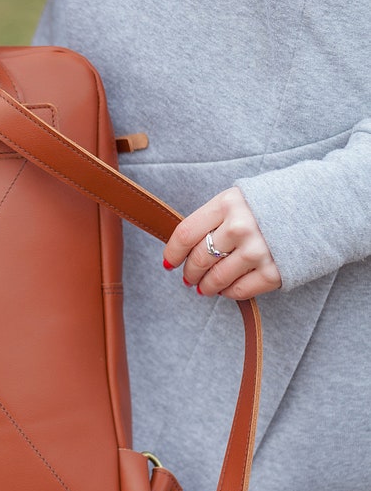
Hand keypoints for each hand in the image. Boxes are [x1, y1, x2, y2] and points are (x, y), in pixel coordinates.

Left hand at [162, 187, 281, 298]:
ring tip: (204, 288)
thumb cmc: (272, 203)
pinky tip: (227, 290)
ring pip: (217, 278)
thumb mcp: (240, 198)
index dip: (173, 252)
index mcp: (227, 203)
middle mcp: (240, 227)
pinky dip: (229, 293)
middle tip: (188, 278)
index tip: (169, 263)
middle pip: (199, 259)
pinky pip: (240, 290)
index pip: (186, 233)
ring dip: (206, 287)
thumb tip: (185, 247)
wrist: (320, 208)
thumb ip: (214, 217)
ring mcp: (258, 250)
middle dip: (190, 273)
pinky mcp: (275, 271)